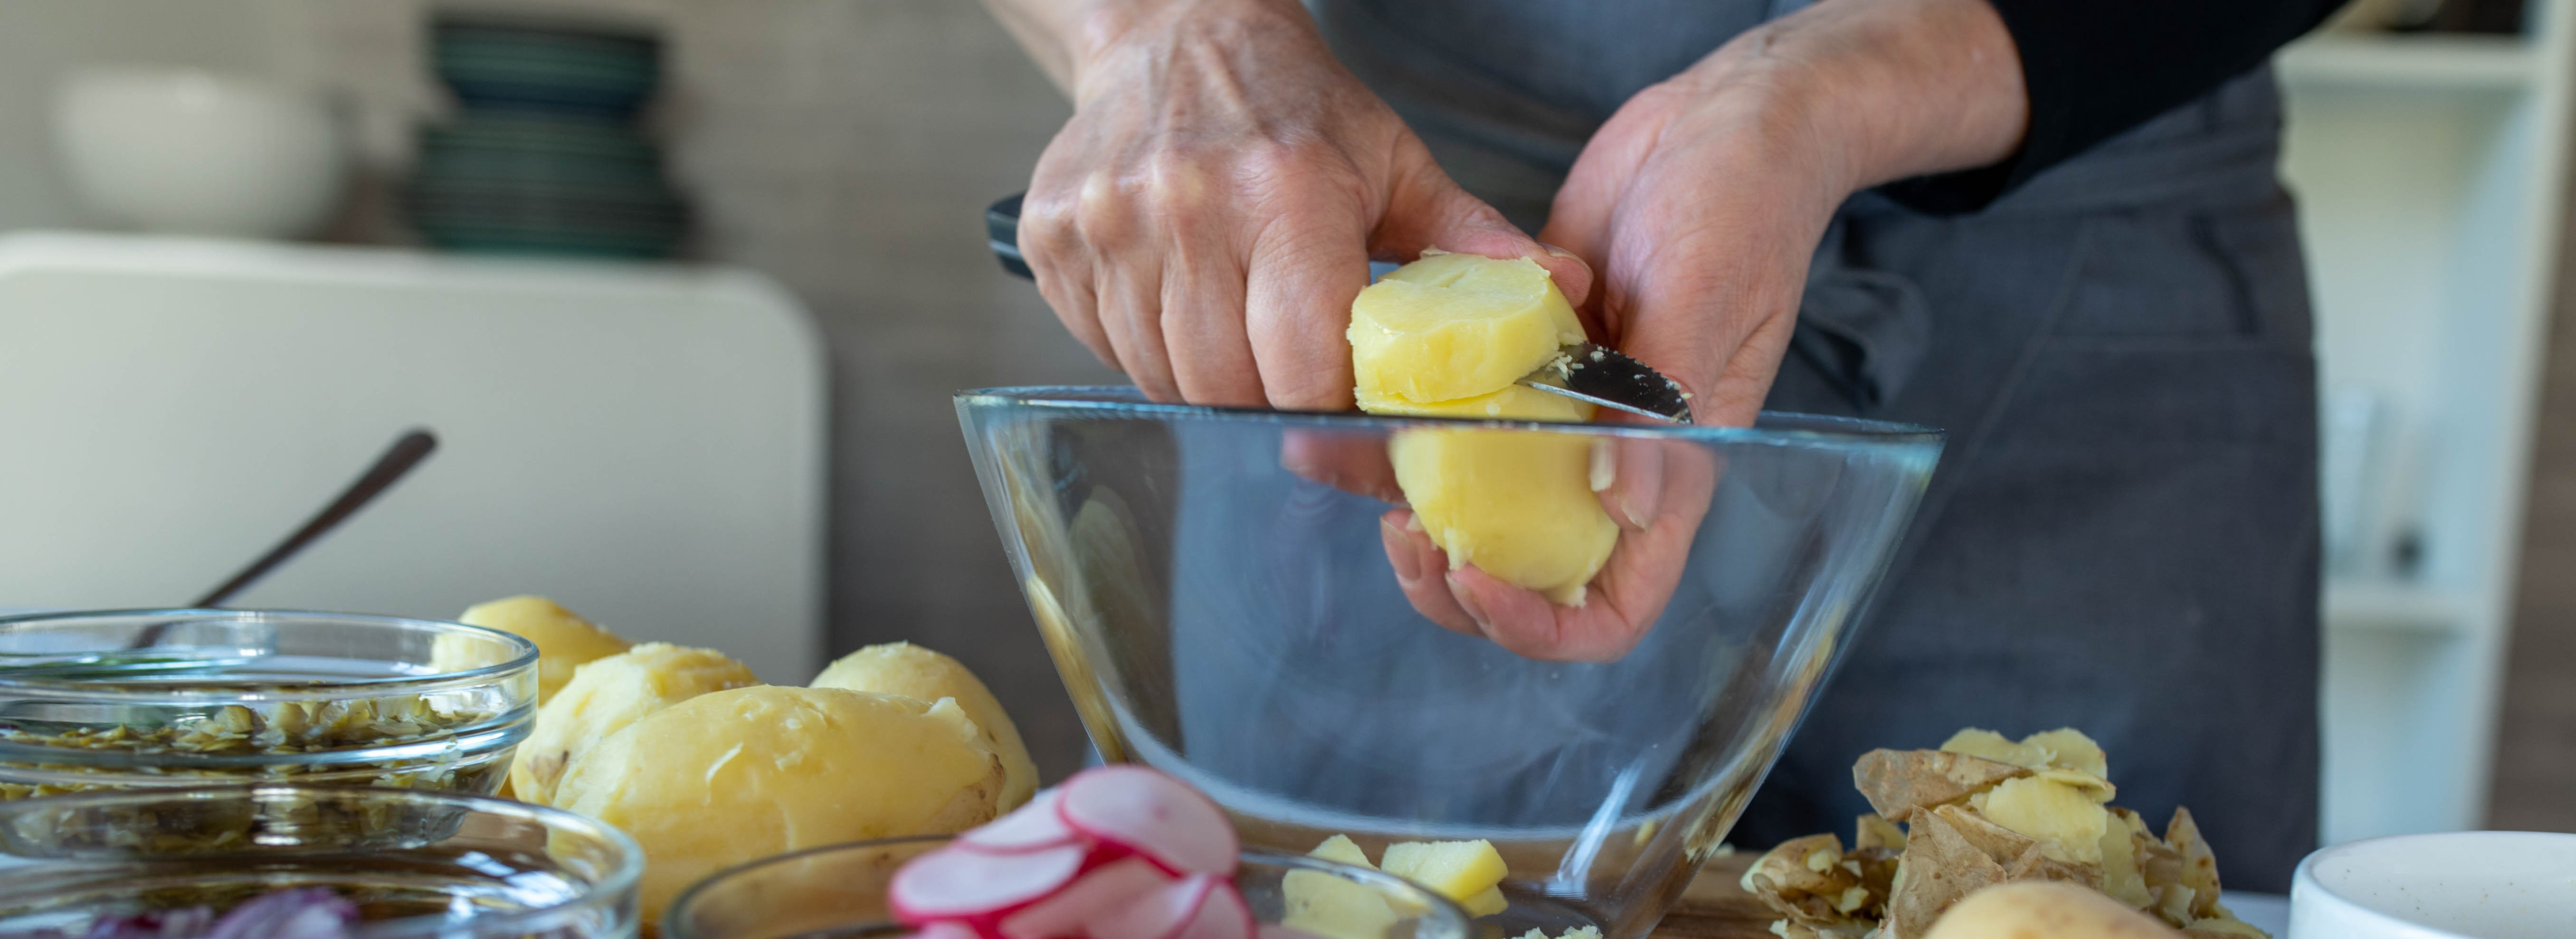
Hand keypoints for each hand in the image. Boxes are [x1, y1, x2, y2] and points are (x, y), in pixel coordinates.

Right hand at [1014, 0, 1590, 409]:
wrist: (1173, 32)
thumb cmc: (1292, 108)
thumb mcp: (1392, 160)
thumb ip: (1469, 238)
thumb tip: (1561, 292)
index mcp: (1282, 192)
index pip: (1302, 367)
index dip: (1333, 408)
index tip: (1353, 405)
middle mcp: (1184, 209)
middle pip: (1231, 388)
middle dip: (1272, 396)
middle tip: (1295, 363)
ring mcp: (1108, 227)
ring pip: (1166, 380)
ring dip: (1211, 378)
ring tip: (1238, 319)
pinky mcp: (1056, 241)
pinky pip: (1109, 349)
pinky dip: (1149, 347)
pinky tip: (1181, 296)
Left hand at [1370, 0, 2028, 656]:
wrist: (1721, 123)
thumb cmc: (1743, 205)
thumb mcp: (1706, 299)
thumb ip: (1666, 406)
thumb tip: (1626, 506)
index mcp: (1672, 476)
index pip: (1611, 608)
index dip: (1537, 624)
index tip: (1471, 573)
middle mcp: (1613, 462)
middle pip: (1530, 578)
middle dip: (1456, 582)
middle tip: (1402, 529)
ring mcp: (1567, 414)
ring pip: (1486, 508)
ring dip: (1426, 513)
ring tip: (1378, 472)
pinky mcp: (1529, 362)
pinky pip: (1466, 422)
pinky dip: (1420, 429)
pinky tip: (1380, 403)